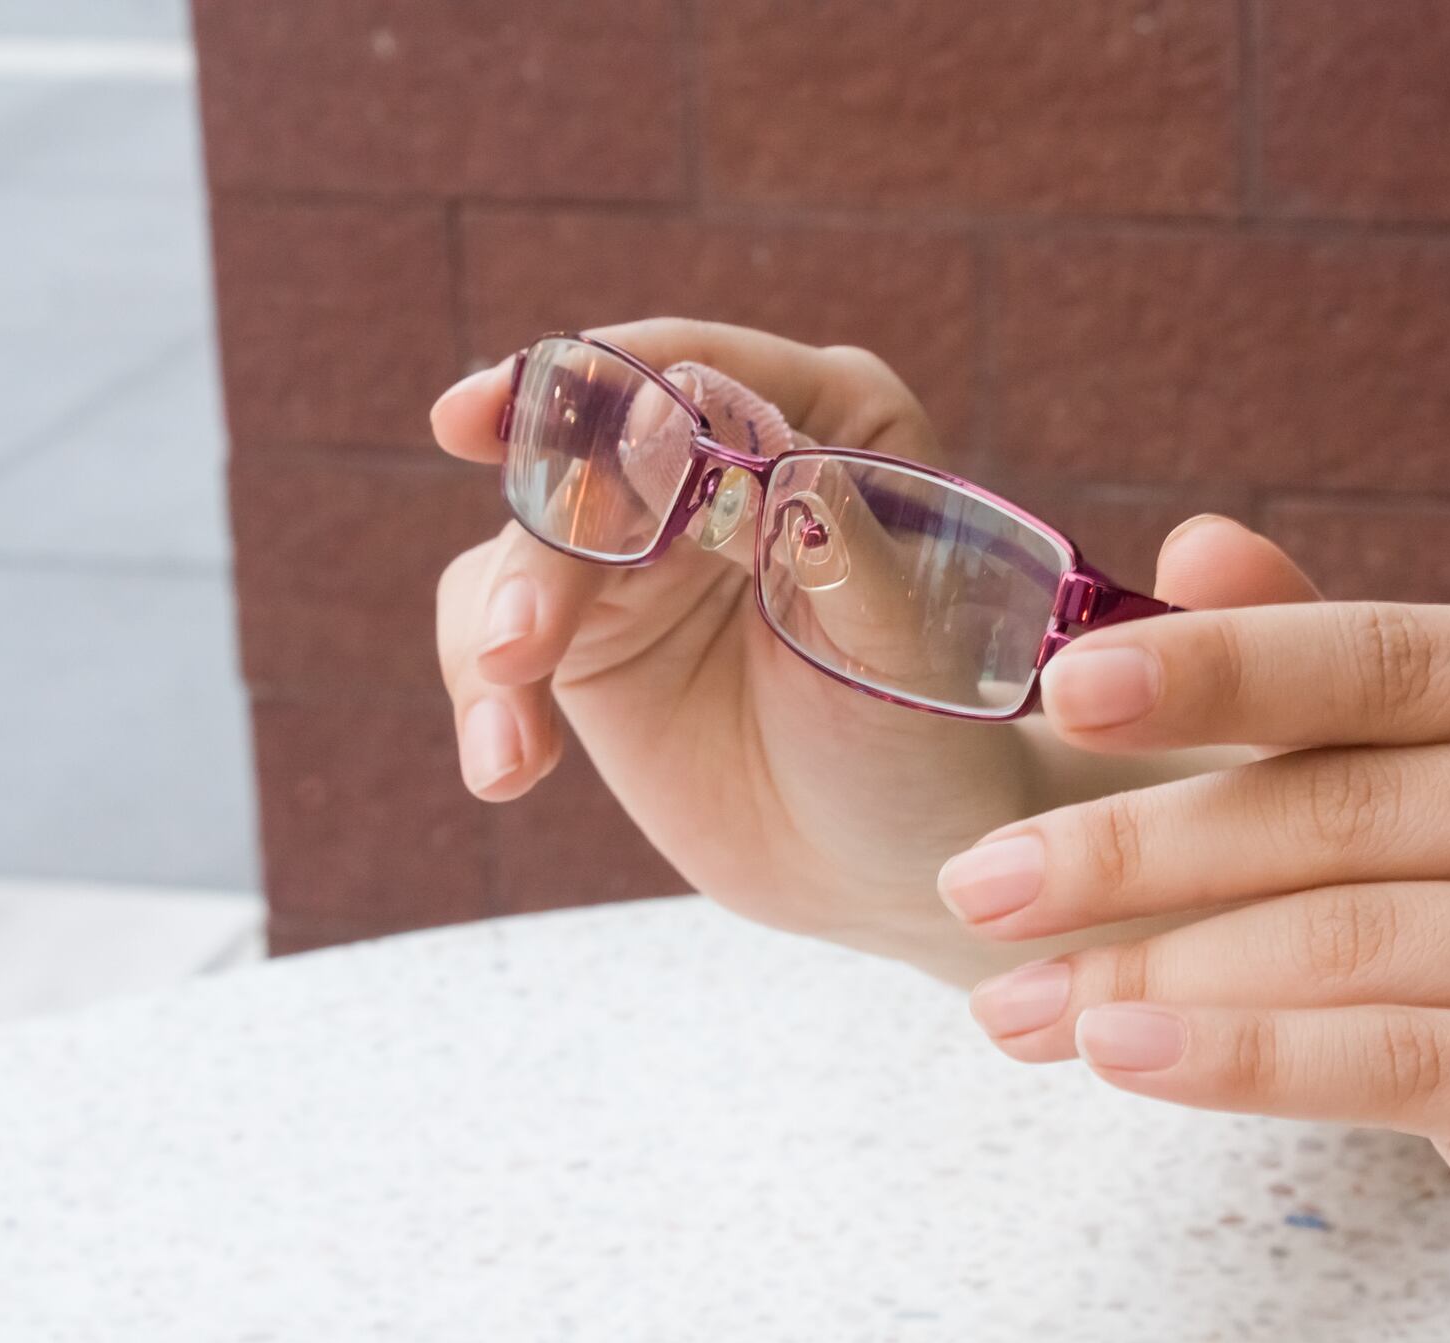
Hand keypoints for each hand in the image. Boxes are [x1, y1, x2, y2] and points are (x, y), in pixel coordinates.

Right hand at [432, 318, 1317, 979]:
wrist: (932, 863)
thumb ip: (850, 557)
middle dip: (544, 527)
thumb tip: (794, 482)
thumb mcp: (920, 654)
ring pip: (528, 544)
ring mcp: (650, 554)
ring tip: (515, 712)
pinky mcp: (594, 642)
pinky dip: (486, 694)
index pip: (696, 371)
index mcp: (836, 419)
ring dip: (501, 623)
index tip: (504, 416)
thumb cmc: (963, 745)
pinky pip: (499, 640)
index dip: (596, 383)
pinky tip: (506, 775)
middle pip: (590, 450)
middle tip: (524, 635)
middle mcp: (730, 466)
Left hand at [952, 602, 1449, 1342]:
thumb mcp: (1433, 810)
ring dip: (1153, 972)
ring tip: (1013, 1007)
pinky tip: (1119, 1057)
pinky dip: (1243, 1058)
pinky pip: (1407, 1060)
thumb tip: (1195, 540)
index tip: (1055, 692)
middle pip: (1353, 804)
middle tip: (978, 891)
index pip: (1388, 656)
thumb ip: (1328, 688)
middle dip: (1137, 852)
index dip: (1214, 667)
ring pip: (1360, 938)